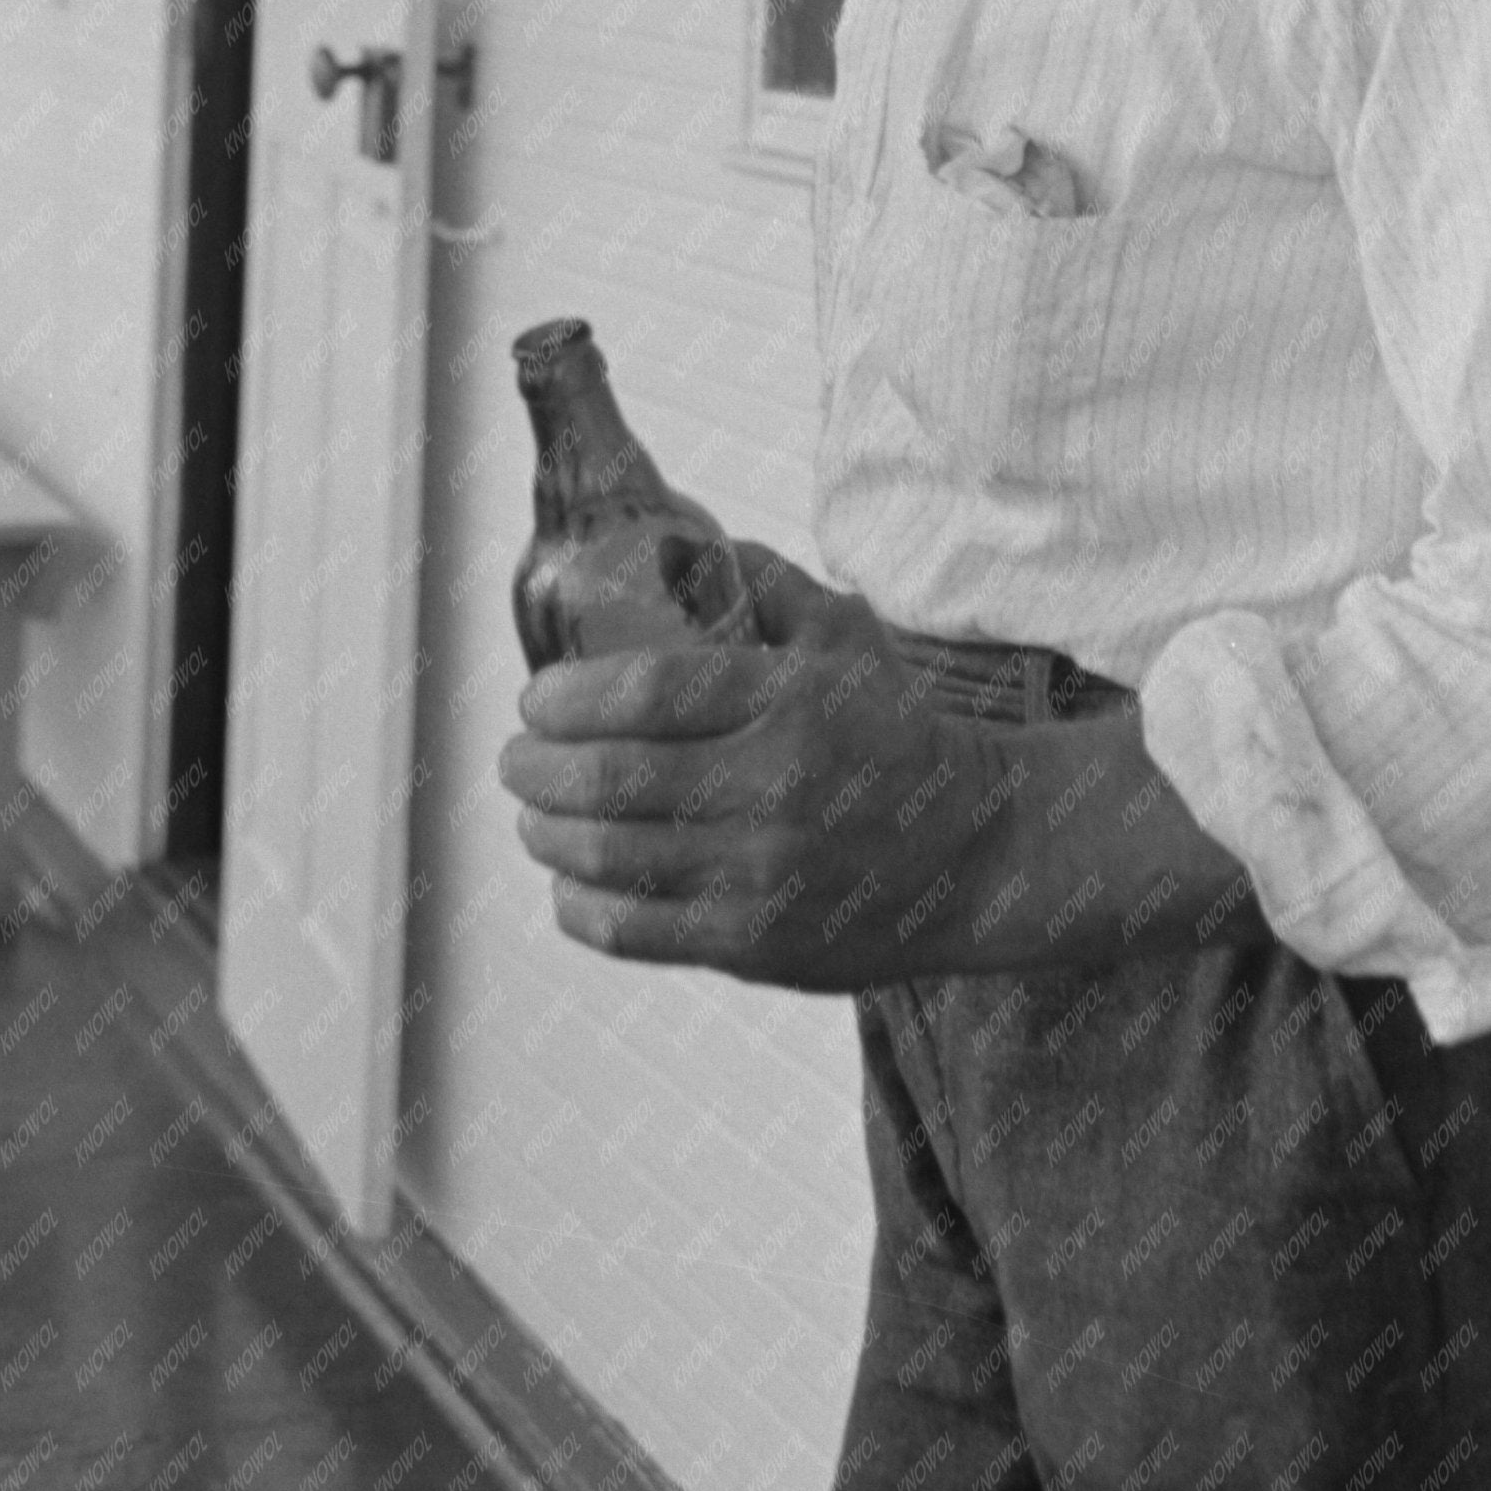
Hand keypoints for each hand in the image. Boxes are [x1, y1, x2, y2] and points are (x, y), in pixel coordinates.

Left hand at [497, 541, 1030, 991]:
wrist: (975, 852)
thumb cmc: (895, 733)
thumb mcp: (843, 636)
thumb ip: (761, 583)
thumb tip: (671, 546)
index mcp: (787, 700)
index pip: (648, 691)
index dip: (569, 698)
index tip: (534, 700)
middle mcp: (770, 786)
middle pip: (612, 779)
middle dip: (537, 769)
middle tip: (515, 759)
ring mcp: (761, 872)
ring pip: (611, 857)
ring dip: (547, 835)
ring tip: (533, 816)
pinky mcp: (756, 943)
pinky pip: (638, 930)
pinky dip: (582, 907)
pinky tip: (568, 886)